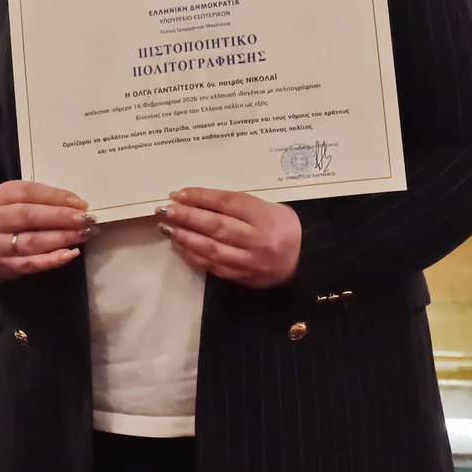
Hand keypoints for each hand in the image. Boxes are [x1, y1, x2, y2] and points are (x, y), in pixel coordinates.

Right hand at [0, 181, 92, 286]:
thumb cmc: (4, 219)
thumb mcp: (12, 201)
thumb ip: (38, 199)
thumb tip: (75, 204)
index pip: (27, 192)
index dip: (55, 196)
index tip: (80, 203)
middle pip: (29, 216)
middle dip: (60, 217)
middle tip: (85, 219)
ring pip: (32, 241)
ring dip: (62, 237)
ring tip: (84, 234)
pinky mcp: (6, 266)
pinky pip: (32, 263)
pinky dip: (53, 259)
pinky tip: (71, 254)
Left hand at [158, 187, 301, 288]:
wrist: (307, 260)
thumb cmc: (285, 226)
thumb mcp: (270, 207)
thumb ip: (239, 205)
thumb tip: (198, 200)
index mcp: (266, 216)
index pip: (228, 203)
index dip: (201, 197)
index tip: (178, 193)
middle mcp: (258, 239)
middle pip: (216, 226)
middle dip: (186, 217)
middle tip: (163, 210)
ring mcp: (250, 261)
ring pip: (211, 249)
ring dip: (184, 238)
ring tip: (166, 228)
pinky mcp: (243, 277)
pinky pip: (214, 267)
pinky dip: (194, 256)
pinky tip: (179, 246)